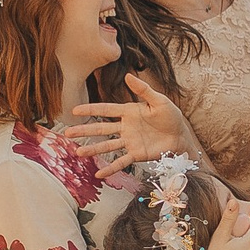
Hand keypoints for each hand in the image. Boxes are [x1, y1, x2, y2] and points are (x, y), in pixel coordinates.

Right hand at [65, 75, 190, 174]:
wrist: (181, 136)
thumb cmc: (171, 116)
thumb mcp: (159, 100)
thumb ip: (143, 90)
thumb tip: (128, 75)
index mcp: (129, 112)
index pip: (106, 110)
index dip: (90, 110)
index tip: (75, 110)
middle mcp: (125, 127)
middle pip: (101, 129)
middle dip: (84, 130)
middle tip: (68, 133)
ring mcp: (129, 142)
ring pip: (107, 145)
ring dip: (93, 149)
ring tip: (78, 152)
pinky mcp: (137, 154)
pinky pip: (121, 162)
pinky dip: (111, 168)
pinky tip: (99, 173)